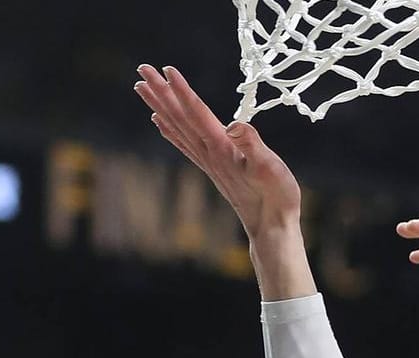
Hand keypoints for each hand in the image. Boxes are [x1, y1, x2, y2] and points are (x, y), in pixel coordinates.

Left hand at [133, 65, 299, 236]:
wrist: (270, 227)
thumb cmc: (277, 197)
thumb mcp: (271, 168)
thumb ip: (252, 145)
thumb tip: (234, 125)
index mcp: (222, 148)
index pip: (197, 113)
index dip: (182, 91)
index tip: (167, 69)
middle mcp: (209, 153)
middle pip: (179, 117)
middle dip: (161, 91)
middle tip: (143, 68)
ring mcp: (208, 161)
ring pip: (176, 127)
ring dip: (159, 106)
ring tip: (141, 87)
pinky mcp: (212, 168)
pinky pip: (183, 143)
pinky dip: (168, 129)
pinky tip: (158, 121)